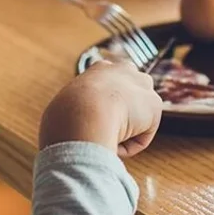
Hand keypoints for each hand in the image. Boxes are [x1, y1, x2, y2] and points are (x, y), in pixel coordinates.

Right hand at [39, 61, 162, 157]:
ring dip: (124, 132)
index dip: (103, 105)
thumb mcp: (60, 111)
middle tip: (108, 134)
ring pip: (135, 118)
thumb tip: (65, 132)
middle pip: (130, 96)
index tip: (96, 120)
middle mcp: (124, 70)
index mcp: (100, 69)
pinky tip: (115, 141)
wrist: (84, 113)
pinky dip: (128, 145)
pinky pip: (140, 135)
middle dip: (124, 114)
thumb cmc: (65, 116)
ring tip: (105, 140)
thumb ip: (69, 117)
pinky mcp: (154, 105)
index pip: (109, 83)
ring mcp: (141, 85)